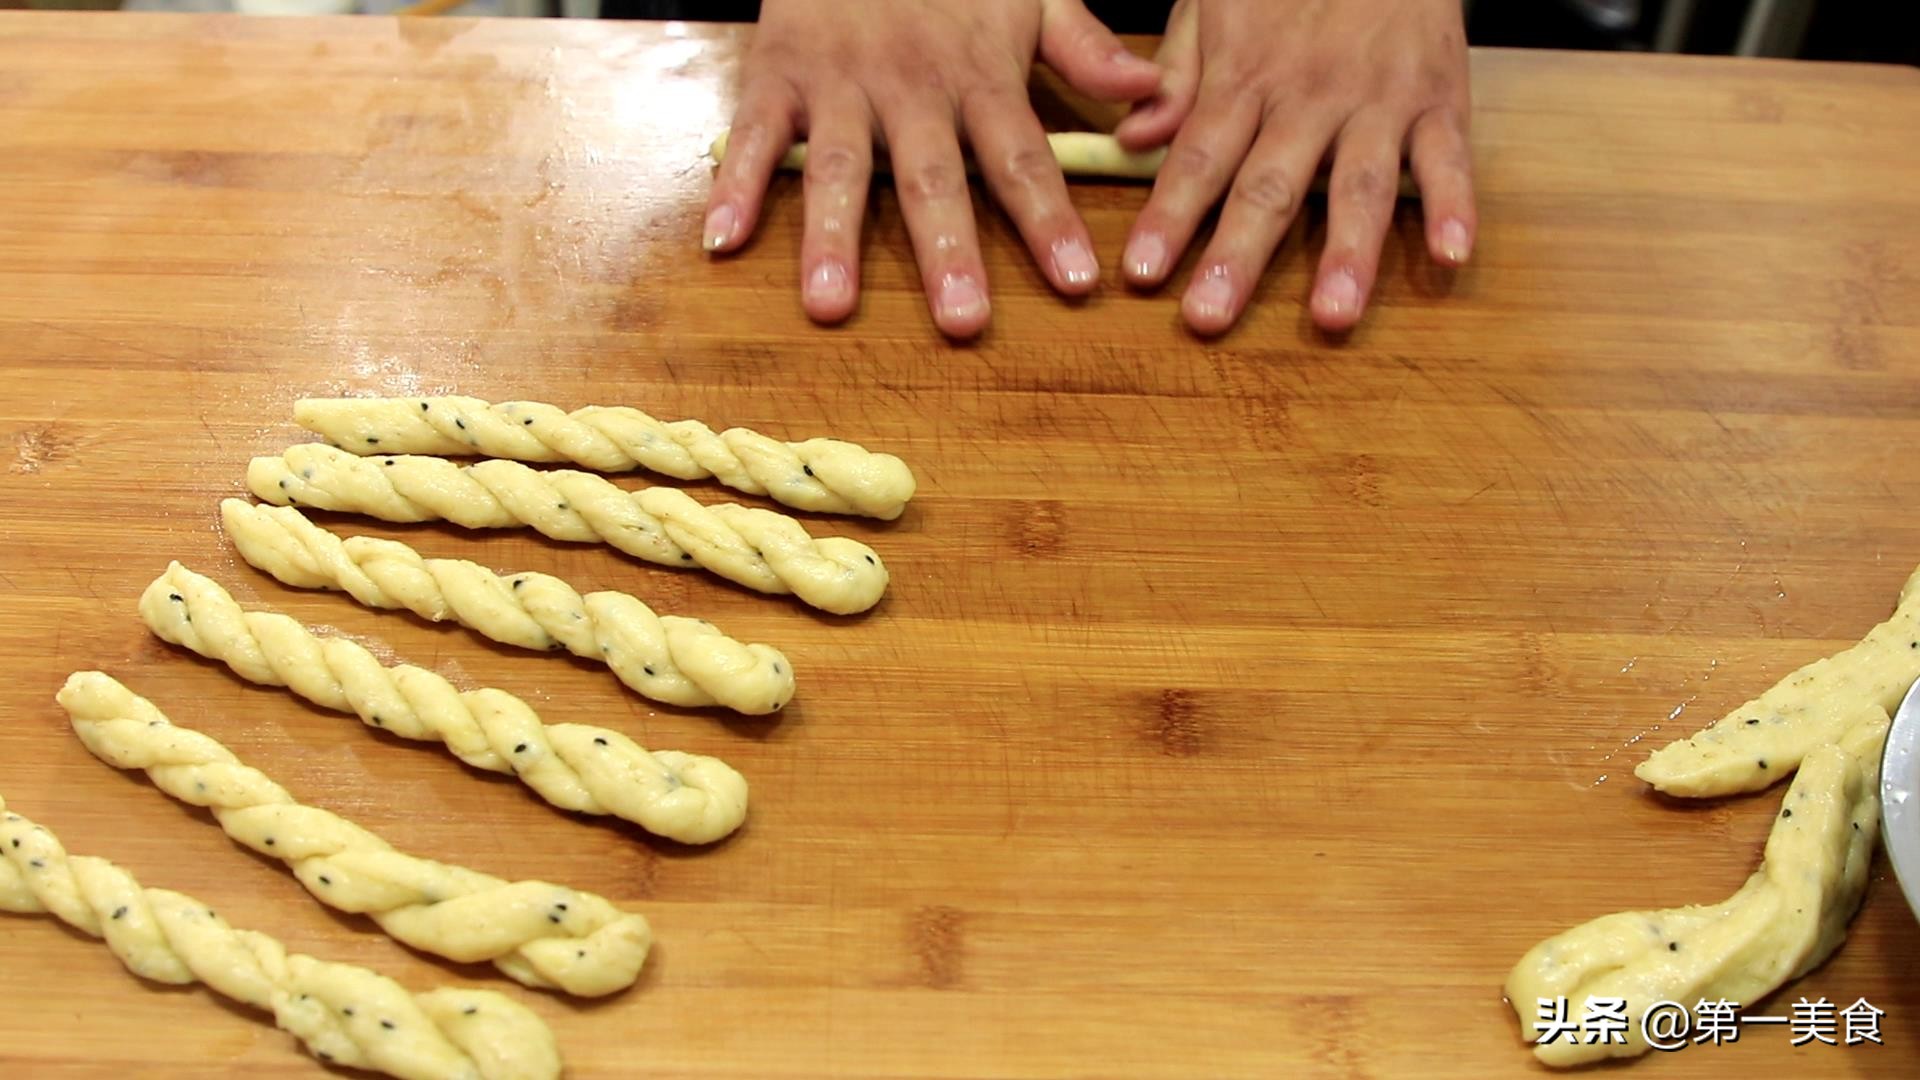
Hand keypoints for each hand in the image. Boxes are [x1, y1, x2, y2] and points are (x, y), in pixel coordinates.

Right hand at [705, 0, 1163, 338]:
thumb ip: (1086, 48)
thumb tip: (1150, 95)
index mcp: (979, 74)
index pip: (1022, 157)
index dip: (1048, 220)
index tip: (1077, 282)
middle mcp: (909, 87)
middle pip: (931, 178)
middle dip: (947, 250)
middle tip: (961, 321)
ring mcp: (838, 84)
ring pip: (837, 168)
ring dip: (832, 238)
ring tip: (831, 306)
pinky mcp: (777, 75)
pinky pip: (754, 136)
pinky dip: (736, 186)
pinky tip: (724, 243)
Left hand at [1114, 0, 1475, 334]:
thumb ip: (1179, 73)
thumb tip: (1135, 141)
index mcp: (1249, 74)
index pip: (1200, 156)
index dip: (1170, 216)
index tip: (1143, 273)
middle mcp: (1311, 96)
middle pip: (1270, 186)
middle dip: (1238, 255)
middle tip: (1210, 318)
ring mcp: (1380, 101)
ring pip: (1361, 184)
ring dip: (1348, 253)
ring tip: (1332, 316)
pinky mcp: (1440, 98)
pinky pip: (1449, 158)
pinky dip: (1454, 206)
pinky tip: (1451, 256)